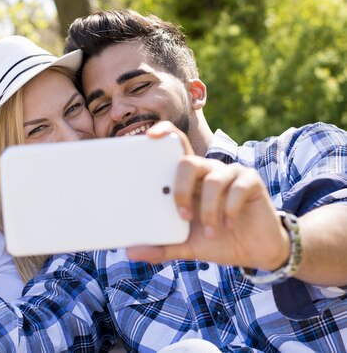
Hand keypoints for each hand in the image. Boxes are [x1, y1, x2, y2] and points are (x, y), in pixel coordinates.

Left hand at [127, 122, 289, 270]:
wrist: (254, 251)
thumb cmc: (216, 240)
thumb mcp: (185, 246)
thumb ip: (161, 247)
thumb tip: (130, 253)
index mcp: (188, 179)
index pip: (175, 145)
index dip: (164, 133)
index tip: (149, 136)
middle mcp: (207, 170)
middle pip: (188, 162)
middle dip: (181, 190)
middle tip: (183, 216)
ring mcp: (230, 173)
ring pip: (212, 180)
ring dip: (209, 211)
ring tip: (211, 233)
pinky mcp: (251, 181)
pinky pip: (236, 188)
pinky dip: (230, 210)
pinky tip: (229, 226)